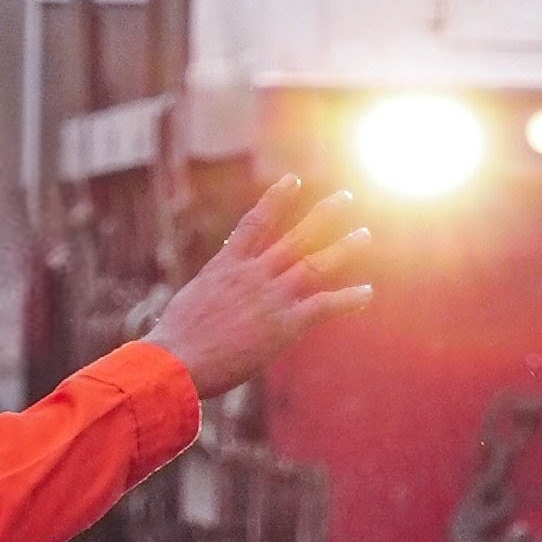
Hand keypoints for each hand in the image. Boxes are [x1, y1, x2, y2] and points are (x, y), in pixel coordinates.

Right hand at [144, 177, 372, 400]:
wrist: (177, 361)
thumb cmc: (174, 341)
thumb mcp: (191, 302)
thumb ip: (212, 292)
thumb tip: (211, 294)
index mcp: (226, 266)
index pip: (254, 224)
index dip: (275, 200)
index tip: (292, 180)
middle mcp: (253, 275)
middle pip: (296, 238)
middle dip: (323, 216)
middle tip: (345, 198)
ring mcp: (270, 297)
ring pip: (315, 264)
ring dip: (343, 248)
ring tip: (364, 234)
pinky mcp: (284, 325)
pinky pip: (324, 306)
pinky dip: (348, 299)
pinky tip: (366, 292)